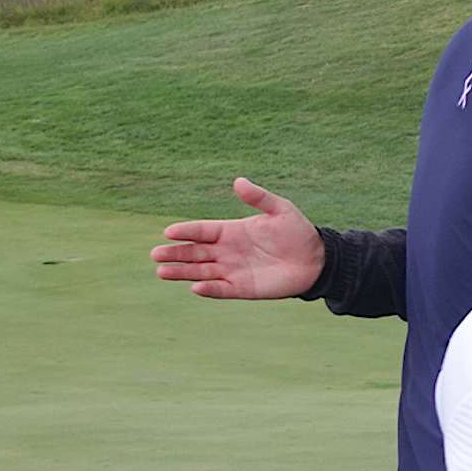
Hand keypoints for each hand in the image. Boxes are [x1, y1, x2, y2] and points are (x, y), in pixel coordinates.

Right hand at [151, 178, 323, 299]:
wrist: (316, 260)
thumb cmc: (297, 232)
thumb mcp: (280, 210)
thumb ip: (259, 197)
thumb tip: (238, 181)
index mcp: (231, 231)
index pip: (202, 231)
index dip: (186, 231)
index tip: (168, 232)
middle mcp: (227, 251)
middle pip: (194, 252)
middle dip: (175, 253)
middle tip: (155, 254)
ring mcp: (232, 270)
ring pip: (201, 271)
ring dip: (182, 272)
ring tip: (162, 271)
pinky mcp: (242, 288)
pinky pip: (221, 289)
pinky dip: (208, 289)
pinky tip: (195, 287)